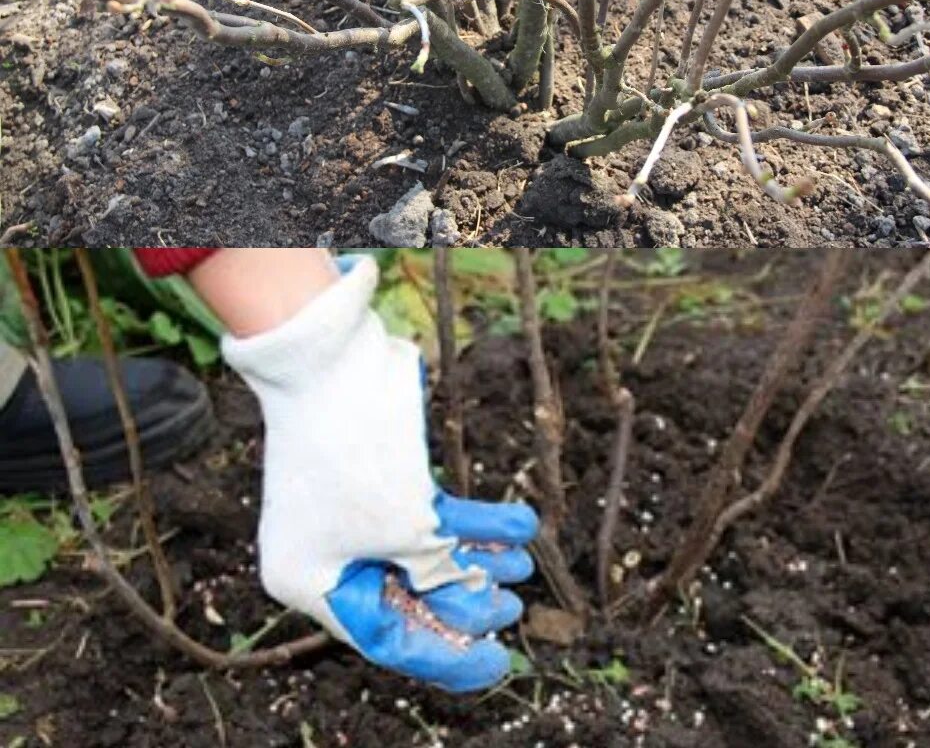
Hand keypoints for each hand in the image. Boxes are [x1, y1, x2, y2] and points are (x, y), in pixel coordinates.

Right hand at [222, 255, 536, 691]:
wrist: (330, 360)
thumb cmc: (357, 453)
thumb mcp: (406, 530)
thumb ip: (441, 573)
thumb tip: (474, 596)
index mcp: (312, 583)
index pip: (385, 639)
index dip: (448, 656)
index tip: (498, 664)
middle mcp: (327, 553)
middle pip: (407, 595)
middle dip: (466, 601)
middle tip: (514, 606)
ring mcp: (349, 513)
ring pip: (423, 552)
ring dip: (476, 556)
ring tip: (524, 562)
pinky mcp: (374, 478)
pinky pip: (427, 512)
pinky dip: (471, 520)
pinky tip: (518, 523)